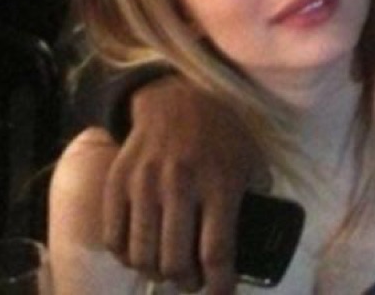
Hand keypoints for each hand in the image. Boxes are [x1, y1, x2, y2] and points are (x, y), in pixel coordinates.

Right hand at [102, 75, 270, 293]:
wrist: (176, 99)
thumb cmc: (220, 131)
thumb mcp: (251, 157)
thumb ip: (259, 193)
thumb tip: (260, 228)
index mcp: (219, 183)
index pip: (217, 253)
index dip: (219, 286)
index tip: (221, 294)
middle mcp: (180, 186)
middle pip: (176, 263)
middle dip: (187, 284)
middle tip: (193, 280)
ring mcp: (145, 184)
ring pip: (142, 256)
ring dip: (157, 273)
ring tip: (168, 268)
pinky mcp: (118, 181)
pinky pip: (114, 236)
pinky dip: (127, 255)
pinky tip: (141, 251)